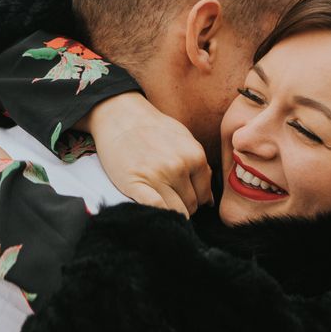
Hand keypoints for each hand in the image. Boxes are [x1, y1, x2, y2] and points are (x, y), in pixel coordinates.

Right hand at [80, 93, 212, 217]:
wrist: (120, 117)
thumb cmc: (153, 129)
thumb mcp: (184, 140)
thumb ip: (200, 168)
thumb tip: (210, 200)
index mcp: (195, 156)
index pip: (204, 195)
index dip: (195, 199)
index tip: (184, 196)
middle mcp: (179, 167)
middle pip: (191, 205)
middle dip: (183, 205)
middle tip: (168, 196)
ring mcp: (158, 176)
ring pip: (176, 211)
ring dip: (170, 210)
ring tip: (160, 199)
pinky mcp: (136, 184)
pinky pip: (156, 209)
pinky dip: (158, 214)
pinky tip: (155, 209)